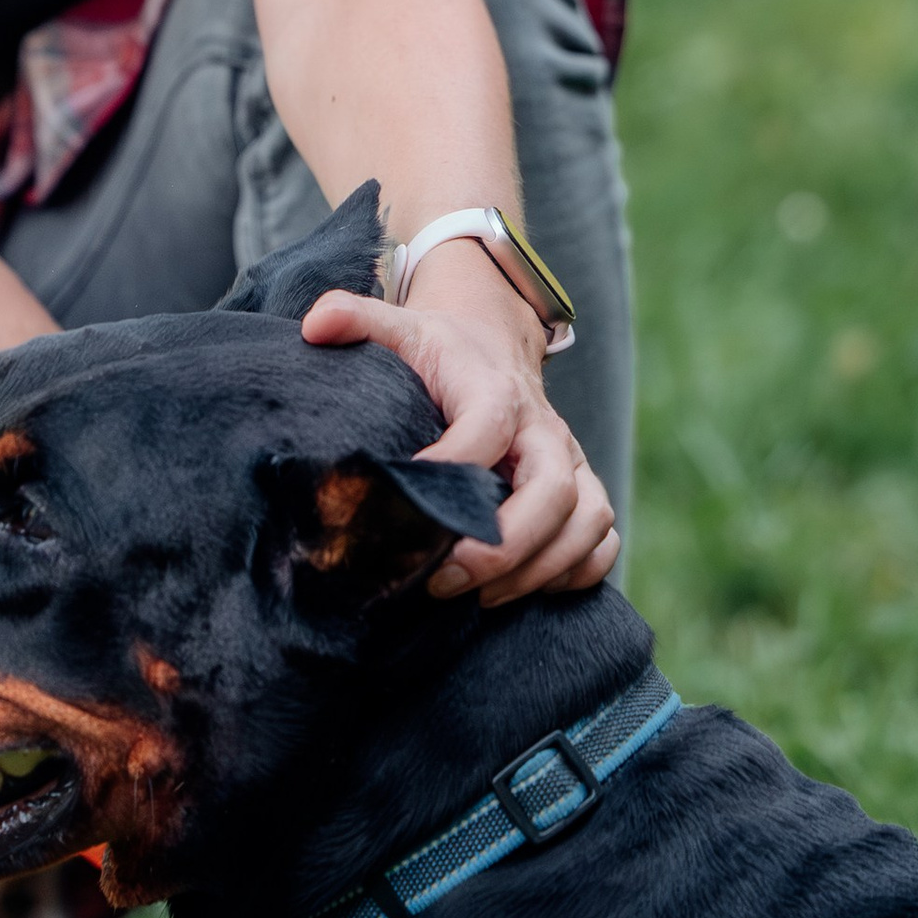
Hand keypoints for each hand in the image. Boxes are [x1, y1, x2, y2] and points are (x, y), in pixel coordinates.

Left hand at [301, 239, 618, 603]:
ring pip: (587, 521)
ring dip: (538, 569)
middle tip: (443, 580)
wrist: (493, 345)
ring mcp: (571, 462)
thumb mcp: (399, 328)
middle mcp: (544, 429)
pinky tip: (525, 590)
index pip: (487, 427)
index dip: (451, 467)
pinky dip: (576, 573)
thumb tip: (314, 326)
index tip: (401, 505)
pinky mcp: (583, 491)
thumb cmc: (439, 353)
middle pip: (553, 489)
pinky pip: (603, 541)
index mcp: (495, 390)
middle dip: (505, 545)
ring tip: (478, 597)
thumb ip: (354, 320)